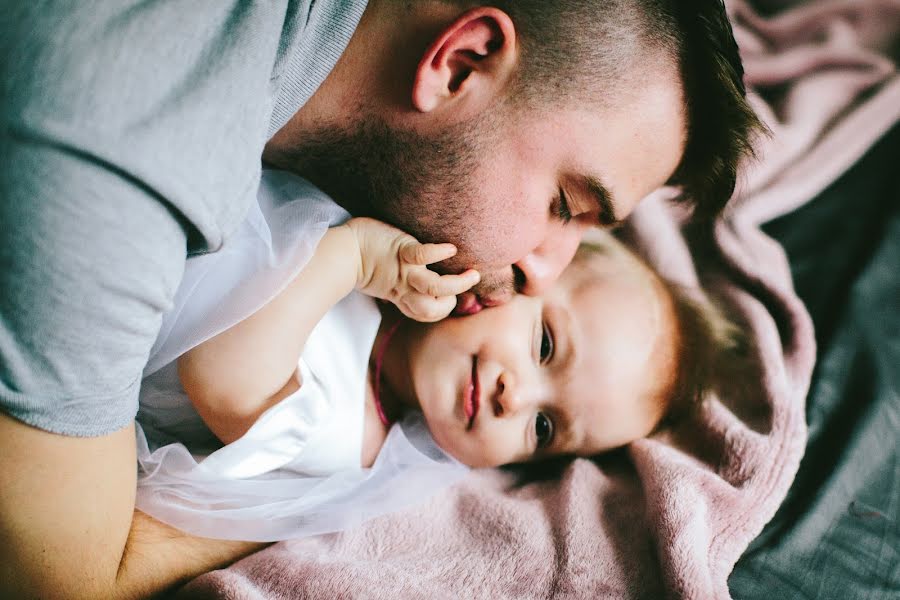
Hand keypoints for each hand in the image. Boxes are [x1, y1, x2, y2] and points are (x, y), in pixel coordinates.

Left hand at [345, 217, 479, 321]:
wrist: (342, 249)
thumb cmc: (362, 260)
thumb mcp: (382, 281)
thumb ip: (399, 285)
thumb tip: (418, 282)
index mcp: (401, 296)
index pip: (427, 313)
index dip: (443, 309)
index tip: (452, 297)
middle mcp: (404, 287)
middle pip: (433, 308)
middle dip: (452, 301)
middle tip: (468, 283)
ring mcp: (404, 270)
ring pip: (434, 287)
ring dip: (457, 284)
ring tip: (473, 274)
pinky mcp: (400, 250)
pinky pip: (422, 255)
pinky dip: (437, 252)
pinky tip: (451, 249)